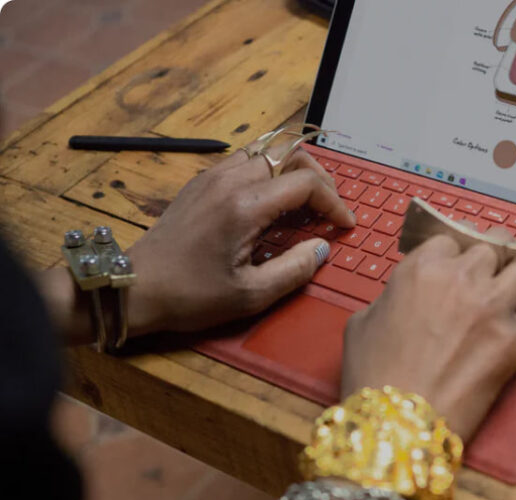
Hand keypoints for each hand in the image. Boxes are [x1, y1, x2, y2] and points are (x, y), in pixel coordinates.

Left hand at [126, 144, 355, 335]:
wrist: (135, 286)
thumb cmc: (191, 296)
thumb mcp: (251, 294)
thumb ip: (295, 269)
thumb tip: (322, 248)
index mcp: (244, 207)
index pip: (305, 183)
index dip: (334, 201)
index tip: (344, 225)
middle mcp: (229, 181)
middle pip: (290, 154)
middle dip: (319, 179)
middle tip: (329, 210)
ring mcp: (212, 177)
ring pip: (268, 151)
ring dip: (294, 171)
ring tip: (305, 204)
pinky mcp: (201, 182)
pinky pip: (245, 160)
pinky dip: (269, 173)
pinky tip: (272, 203)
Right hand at [341, 235, 515, 441]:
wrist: (397, 422)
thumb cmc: (372, 376)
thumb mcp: (362, 324)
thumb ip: (389, 299)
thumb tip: (403, 300)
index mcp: (421, 269)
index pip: (451, 239)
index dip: (458, 249)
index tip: (463, 258)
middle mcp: (460, 279)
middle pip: (494, 246)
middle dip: (498, 252)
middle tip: (501, 261)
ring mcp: (492, 308)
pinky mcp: (515, 341)